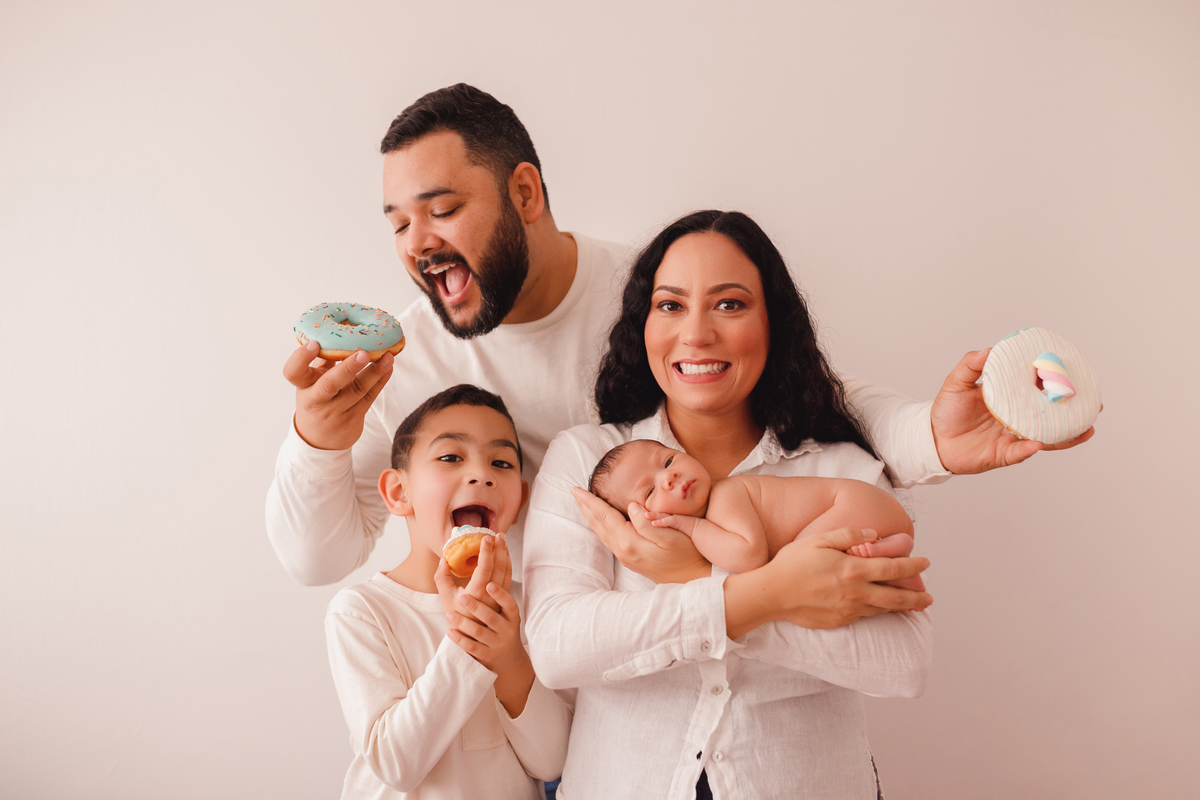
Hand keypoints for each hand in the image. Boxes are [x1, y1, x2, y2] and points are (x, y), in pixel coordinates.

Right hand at [282, 342, 394, 450]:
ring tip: (387, 356)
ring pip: (357, 390)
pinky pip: (369, 397)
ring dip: (375, 372)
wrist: (319, 440)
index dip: (301, 358)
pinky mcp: (353, 419)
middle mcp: (317, 400)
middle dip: (348, 368)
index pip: (293, 372)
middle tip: (363, 353)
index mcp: (303, 386)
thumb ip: (322, 360)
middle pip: (330, 384)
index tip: (313, 343)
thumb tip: (339, 331)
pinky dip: (380, 380)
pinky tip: (388, 367)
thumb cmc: (317, 400)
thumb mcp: (311, 382)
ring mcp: (336, 411)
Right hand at [434, 533, 510, 620]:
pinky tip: (505, 556)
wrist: (473, 639)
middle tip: (498, 534)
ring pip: (506, 571)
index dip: (487, 550)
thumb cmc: (457, 617)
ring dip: (505, 554)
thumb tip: (443, 559)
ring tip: (502, 540)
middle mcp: (491, 595)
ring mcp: (499, 597)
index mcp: (476, 593)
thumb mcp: (445, 598)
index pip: (485, 567)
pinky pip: (508, 577)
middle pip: (500, 567)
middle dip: (500, 548)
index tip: (486, 537)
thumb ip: (441, 578)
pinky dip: (507, 564)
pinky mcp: (503, 599)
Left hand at [444, 578, 534, 716]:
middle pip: (491, 618)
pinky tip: (450, 632)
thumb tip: (480, 566)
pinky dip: (460, 640)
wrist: (508, 660)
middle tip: (462, 597)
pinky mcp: (485, 655)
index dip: (500, 594)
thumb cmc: (500, 628)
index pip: (509, 604)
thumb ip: (495, 592)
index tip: (488, 585)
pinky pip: (472, 647)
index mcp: (511, 616)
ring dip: (463, 624)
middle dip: (476, 607)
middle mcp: (506, 630)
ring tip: (449, 614)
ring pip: (479, 633)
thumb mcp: (503, 612)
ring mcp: (496, 644)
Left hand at [570, 487, 709, 583]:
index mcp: (629, 542)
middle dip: (585, 507)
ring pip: (602, 533)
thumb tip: (631, 507)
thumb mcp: (671, 534)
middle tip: (573, 492)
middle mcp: (623, 551)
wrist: (695, 578)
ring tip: (582, 504)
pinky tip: (601, 522)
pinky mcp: (632, 559)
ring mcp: (626, 557)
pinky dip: (600, 526)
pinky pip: (609, 538)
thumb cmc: (688, 554)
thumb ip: (648, 521)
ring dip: (591, 517)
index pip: (605, 516)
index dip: (590, 502)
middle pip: (599, 524)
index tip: (576, 489)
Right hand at [724, 527, 931, 636]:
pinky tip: (879, 610)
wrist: (771, 595)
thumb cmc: (791, 564)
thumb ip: (848, 535)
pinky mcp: (838, 622)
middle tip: (929, 597)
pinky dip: (876, 613)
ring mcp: (847, 610)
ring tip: (912, 605)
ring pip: (882, 610)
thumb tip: (873, 534)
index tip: (926, 562)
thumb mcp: (818, 540)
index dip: (912, 566)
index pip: (892, 569)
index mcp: (852, 570)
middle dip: (916, 596)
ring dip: (900, 607)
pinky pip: (863, 617)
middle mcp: (855, 593)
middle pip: (895, 597)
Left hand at [931, 349, 1095, 473]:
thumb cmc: (947, 410)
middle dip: (1074, 409)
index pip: (1038, 388)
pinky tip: (1038, 443)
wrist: (933, 439)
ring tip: (1086, 429)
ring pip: (1046, 436)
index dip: (1055, 382)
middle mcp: (1017, 417)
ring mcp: (1013, 436)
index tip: (1074, 373)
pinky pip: (1021, 452)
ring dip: (1066, 434)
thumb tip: (991, 349)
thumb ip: (972, 364)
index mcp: (1010, 398)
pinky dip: (1029, 448)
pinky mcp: (1004, 454)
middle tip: (1094, 403)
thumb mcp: (956, 382)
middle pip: (1051, 413)